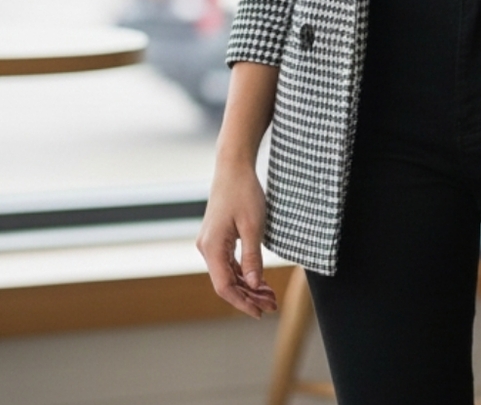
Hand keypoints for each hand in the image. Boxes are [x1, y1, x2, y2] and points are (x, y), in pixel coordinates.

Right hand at [196, 162, 278, 318]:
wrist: (233, 167)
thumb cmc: (244, 192)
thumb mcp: (253, 226)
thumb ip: (252, 257)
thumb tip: (253, 285)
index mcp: (212, 247)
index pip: (225, 287)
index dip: (242, 303)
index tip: (261, 313)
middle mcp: (207, 248)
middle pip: (226, 283)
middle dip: (249, 297)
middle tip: (273, 305)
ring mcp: (210, 243)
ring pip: (228, 274)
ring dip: (248, 286)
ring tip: (270, 295)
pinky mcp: (217, 238)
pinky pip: (228, 263)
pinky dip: (243, 273)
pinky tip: (259, 280)